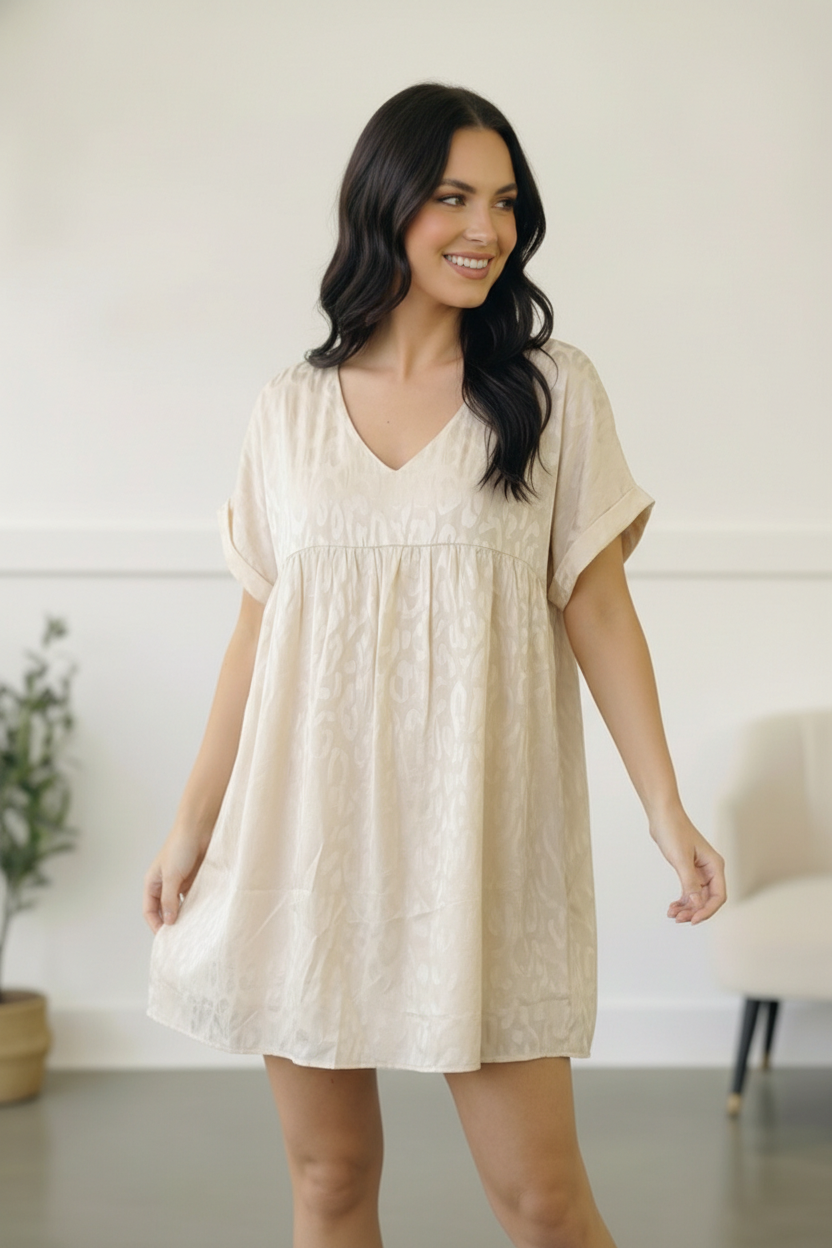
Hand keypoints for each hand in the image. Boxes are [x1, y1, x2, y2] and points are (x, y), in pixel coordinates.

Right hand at [143, 828, 209, 933]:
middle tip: (179, 938)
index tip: (165, 938)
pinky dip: (195, 907)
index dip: (155, 924)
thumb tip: (169, 921)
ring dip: (184, 916)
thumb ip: (170, 899)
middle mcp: (165, 884)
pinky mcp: (195, 880)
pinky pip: (193, 898)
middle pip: (164, 910)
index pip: (150, 910)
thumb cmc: (181, 846)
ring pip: (179, 905)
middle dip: (169, 923)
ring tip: (191, 929)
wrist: (200, 828)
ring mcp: (181, 883)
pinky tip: (201, 914)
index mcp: (153, 882)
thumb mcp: (172, 876)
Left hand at [650, 808, 725, 924]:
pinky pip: (689, 891)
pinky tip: (673, 907)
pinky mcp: (688, 869)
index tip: (693, 920)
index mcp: (715, 865)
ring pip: (698, 897)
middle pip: (708, 899)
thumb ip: (690, 883)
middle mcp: (710, 869)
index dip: (707, 910)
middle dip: (695, 911)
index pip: (718, 895)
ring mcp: (699, 870)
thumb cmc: (673, 831)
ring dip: (687, 908)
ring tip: (673, 914)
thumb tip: (697, 904)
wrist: (662, 815)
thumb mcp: (681, 859)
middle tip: (678, 919)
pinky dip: (682, 900)